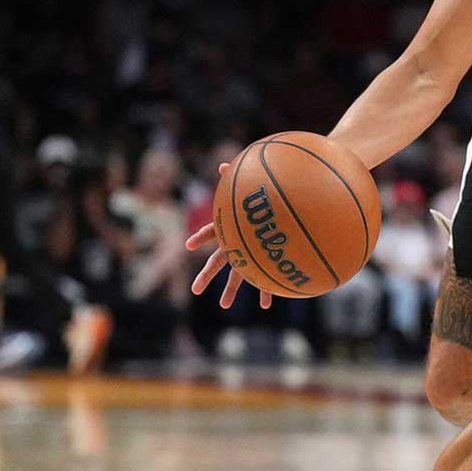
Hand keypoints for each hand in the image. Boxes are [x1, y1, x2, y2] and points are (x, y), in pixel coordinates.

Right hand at [185, 162, 272, 309]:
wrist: (282, 213)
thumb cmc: (262, 200)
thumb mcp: (247, 190)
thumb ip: (236, 178)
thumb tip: (225, 165)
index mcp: (231, 230)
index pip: (211, 233)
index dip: (201, 237)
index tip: (189, 245)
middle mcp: (237, 245)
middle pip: (219, 263)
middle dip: (207, 276)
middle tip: (195, 290)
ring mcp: (250, 255)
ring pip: (239, 276)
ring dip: (232, 290)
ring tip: (224, 305)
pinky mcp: (265, 260)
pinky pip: (264, 278)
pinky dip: (266, 291)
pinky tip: (266, 305)